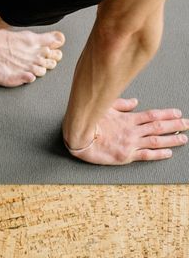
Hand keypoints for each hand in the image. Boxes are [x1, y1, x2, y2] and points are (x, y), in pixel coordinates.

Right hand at [63, 97, 188, 164]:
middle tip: (188, 124)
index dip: (167, 114)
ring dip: (172, 140)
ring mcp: (130, 144)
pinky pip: (146, 155)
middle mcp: (132, 131)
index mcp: (127, 119)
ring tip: (184, 139)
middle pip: (158, 127)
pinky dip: (159, 154)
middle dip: (175, 125)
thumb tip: (135, 102)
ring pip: (156, 141)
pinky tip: (168, 153)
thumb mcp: (104, 108)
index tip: (178, 113)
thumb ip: (121, 104)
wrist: (79, 139)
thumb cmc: (89, 123)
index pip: (152, 115)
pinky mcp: (126, 156)